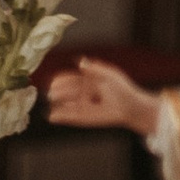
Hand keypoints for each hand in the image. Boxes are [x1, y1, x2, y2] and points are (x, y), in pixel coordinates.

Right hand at [46, 61, 161, 140]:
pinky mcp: (85, 118)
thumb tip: (79, 61)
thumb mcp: (108, 74)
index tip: (52, 80)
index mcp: (88, 80)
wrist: (130, 106)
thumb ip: (94, 69)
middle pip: (67, 92)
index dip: (62, 79)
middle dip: (58, 92)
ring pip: (67, 105)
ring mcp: (84, 105)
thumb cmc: (121, 88)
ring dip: (58, 104)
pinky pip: (71, 117)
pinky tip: (52, 116)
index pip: (71, 79)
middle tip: (49, 93)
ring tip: (49, 104)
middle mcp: (84, 93)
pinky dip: (62, 116)